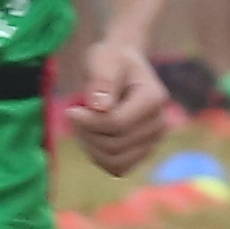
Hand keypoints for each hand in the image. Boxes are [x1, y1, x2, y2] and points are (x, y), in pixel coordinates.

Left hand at [62, 35, 173, 175]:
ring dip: (91, 146)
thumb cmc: (110, 60)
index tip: (69, 110)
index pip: (118, 124)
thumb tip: (100, 107)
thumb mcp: (103, 60)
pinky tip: (92, 137)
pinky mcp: (143, 152)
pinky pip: (118, 168)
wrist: (122, 67)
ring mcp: (153, 140)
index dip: (88, 121)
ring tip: (83, 126)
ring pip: (116, 161)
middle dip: (87, 132)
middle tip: (75, 113)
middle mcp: (160, 123)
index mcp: (154, 99)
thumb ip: (102, 80)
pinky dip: (99, 157)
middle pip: (115, 145)